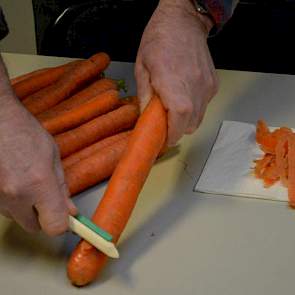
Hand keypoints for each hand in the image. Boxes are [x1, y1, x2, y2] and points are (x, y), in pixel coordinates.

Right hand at [0, 92, 76, 235]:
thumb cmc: (24, 132)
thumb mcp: (52, 156)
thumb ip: (61, 188)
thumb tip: (70, 211)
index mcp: (39, 184)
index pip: (55, 226)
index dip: (62, 224)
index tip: (66, 218)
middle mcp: (15, 195)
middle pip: (34, 227)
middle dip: (42, 216)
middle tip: (45, 197)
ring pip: (16, 218)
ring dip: (24, 207)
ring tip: (24, 181)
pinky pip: (3, 208)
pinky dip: (10, 200)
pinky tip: (12, 180)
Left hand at [135, 0, 218, 144]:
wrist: (184, 20)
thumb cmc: (160, 38)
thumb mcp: (142, 67)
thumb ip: (145, 96)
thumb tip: (147, 117)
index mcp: (172, 81)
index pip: (179, 119)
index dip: (172, 134)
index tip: (163, 139)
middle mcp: (194, 86)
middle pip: (190, 124)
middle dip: (177, 130)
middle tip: (164, 124)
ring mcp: (207, 86)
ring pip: (199, 118)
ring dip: (185, 121)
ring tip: (173, 109)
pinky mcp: (213, 84)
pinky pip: (204, 106)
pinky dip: (194, 109)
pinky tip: (184, 96)